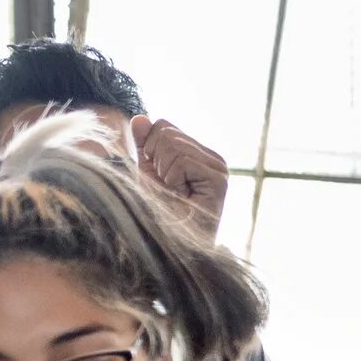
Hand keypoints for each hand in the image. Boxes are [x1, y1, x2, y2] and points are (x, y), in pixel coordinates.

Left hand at [128, 116, 230, 238]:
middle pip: (167, 132)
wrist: (172, 242)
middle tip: (168, 187)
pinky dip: (173, 179)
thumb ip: (145, 145)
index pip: (164, 126)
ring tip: (176, 193)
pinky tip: (183, 195)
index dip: (150, 150)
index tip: (160, 177)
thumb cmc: (162, 211)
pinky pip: (182, 161)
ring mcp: (219, 168)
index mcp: (199, 153)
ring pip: (173, 145)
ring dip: (164, 172)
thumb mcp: (148, 172)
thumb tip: (140, 117)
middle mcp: (213, 158)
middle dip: (156, 160)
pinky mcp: (219, 179)